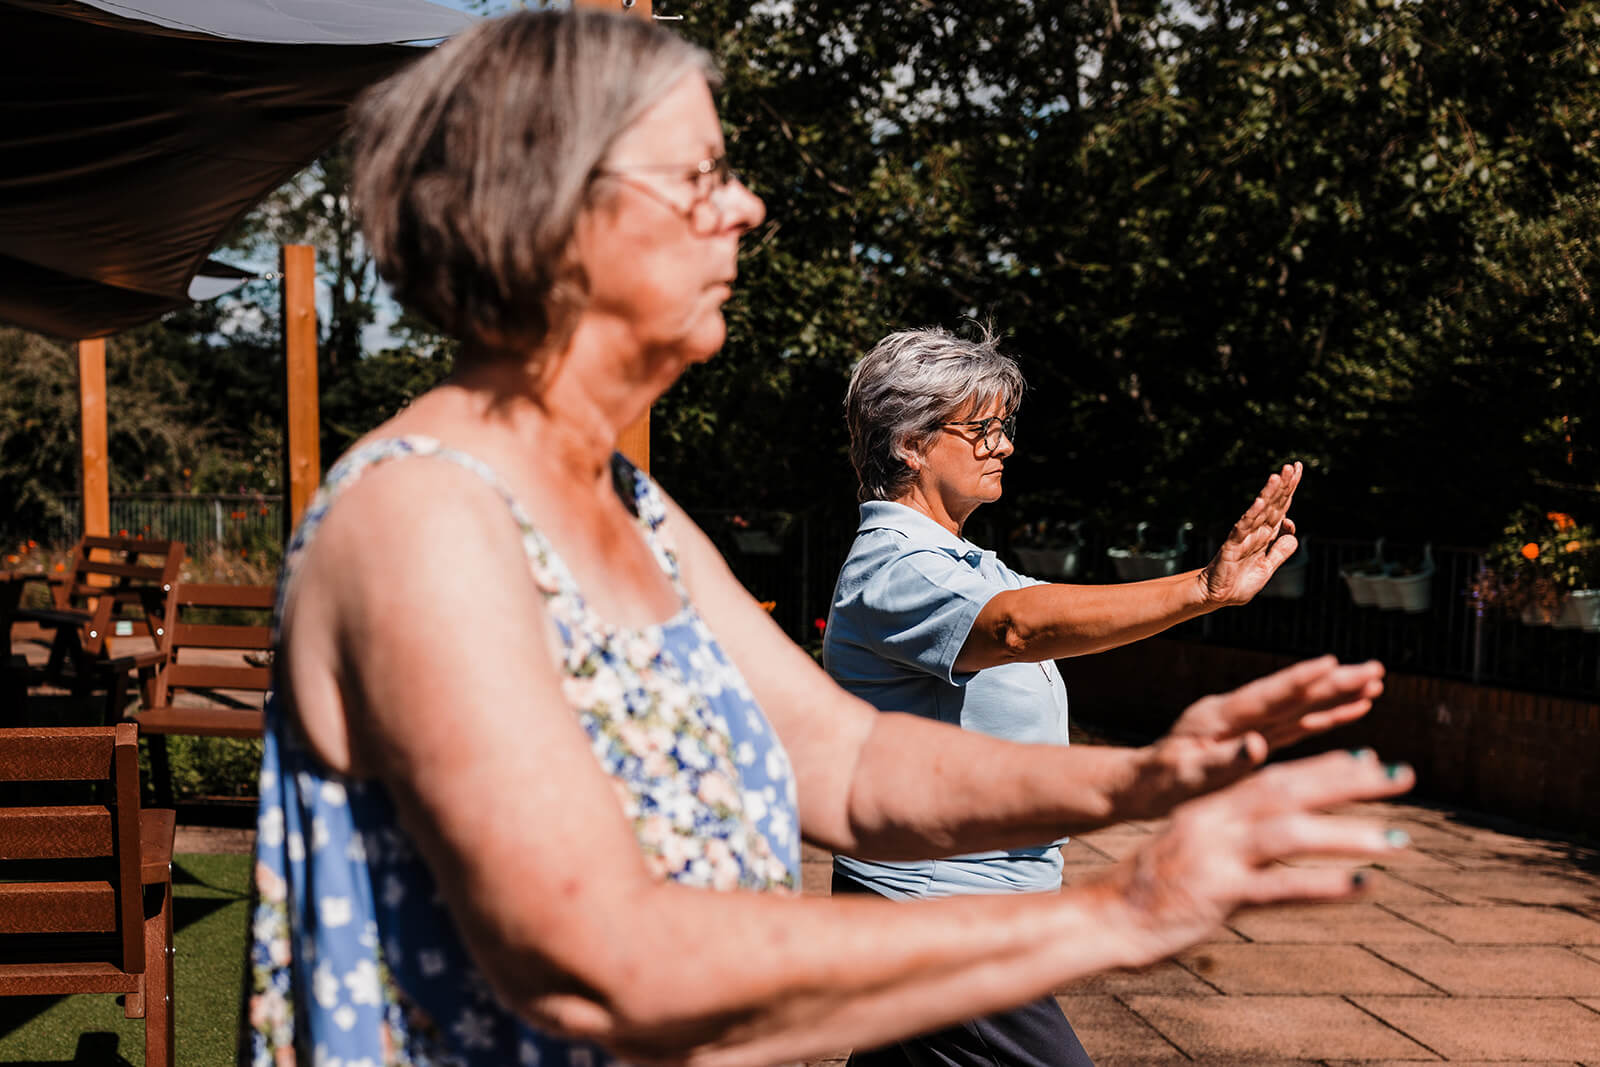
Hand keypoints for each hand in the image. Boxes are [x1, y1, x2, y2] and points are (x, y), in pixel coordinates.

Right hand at [1090, 748, 1413, 966]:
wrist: (1104, 917)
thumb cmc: (1149, 889)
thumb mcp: (1193, 849)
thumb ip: (1234, 839)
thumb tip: (1277, 840)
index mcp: (1209, 806)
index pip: (1275, 774)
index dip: (1326, 766)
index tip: (1371, 759)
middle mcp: (1214, 821)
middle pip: (1289, 789)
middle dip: (1351, 781)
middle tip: (1404, 775)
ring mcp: (1216, 857)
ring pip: (1290, 832)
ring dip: (1349, 833)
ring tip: (1399, 840)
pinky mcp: (1218, 895)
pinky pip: (1281, 888)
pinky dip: (1326, 884)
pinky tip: (1365, 885)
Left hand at [1119, 656, 1383, 818]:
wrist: (1140, 785)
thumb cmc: (1159, 784)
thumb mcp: (1185, 777)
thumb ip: (1222, 762)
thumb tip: (1258, 745)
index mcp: (1217, 718)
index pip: (1267, 696)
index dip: (1300, 680)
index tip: (1333, 662)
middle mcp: (1236, 713)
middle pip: (1292, 694)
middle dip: (1334, 682)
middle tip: (1376, 668)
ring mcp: (1246, 723)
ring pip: (1299, 706)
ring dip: (1336, 694)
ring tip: (1375, 682)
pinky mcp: (1254, 738)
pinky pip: (1296, 725)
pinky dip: (1325, 716)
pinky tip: (1352, 709)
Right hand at [1199, 462, 1301, 606]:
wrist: (1219, 597)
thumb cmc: (1241, 581)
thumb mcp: (1269, 567)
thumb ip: (1281, 549)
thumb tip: (1291, 526)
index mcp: (1266, 535)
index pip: (1281, 506)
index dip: (1289, 489)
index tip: (1297, 469)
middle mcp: (1256, 532)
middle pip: (1272, 505)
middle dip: (1283, 486)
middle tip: (1290, 466)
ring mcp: (1244, 537)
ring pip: (1259, 512)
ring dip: (1268, 494)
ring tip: (1277, 477)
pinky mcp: (1232, 547)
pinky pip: (1243, 528)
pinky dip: (1252, 515)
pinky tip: (1259, 503)